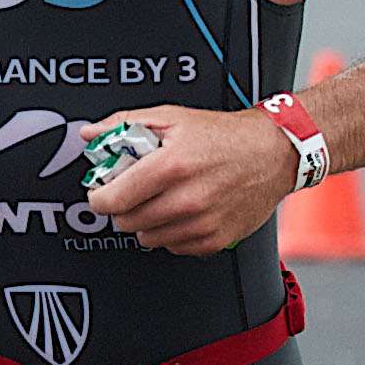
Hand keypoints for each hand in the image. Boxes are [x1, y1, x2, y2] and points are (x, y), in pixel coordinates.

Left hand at [72, 105, 297, 258]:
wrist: (272, 152)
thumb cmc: (224, 136)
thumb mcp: (172, 118)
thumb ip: (125, 125)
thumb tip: (91, 133)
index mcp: (170, 166)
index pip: (112, 199)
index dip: (99, 196)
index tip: (101, 191)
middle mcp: (186, 199)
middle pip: (126, 221)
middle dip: (123, 207)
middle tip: (134, 191)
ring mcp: (201, 223)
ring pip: (147, 238)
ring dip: (146, 222)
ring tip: (160, 199)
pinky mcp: (214, 240)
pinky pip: (173, 247)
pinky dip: (170, 233)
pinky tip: (180, 212)